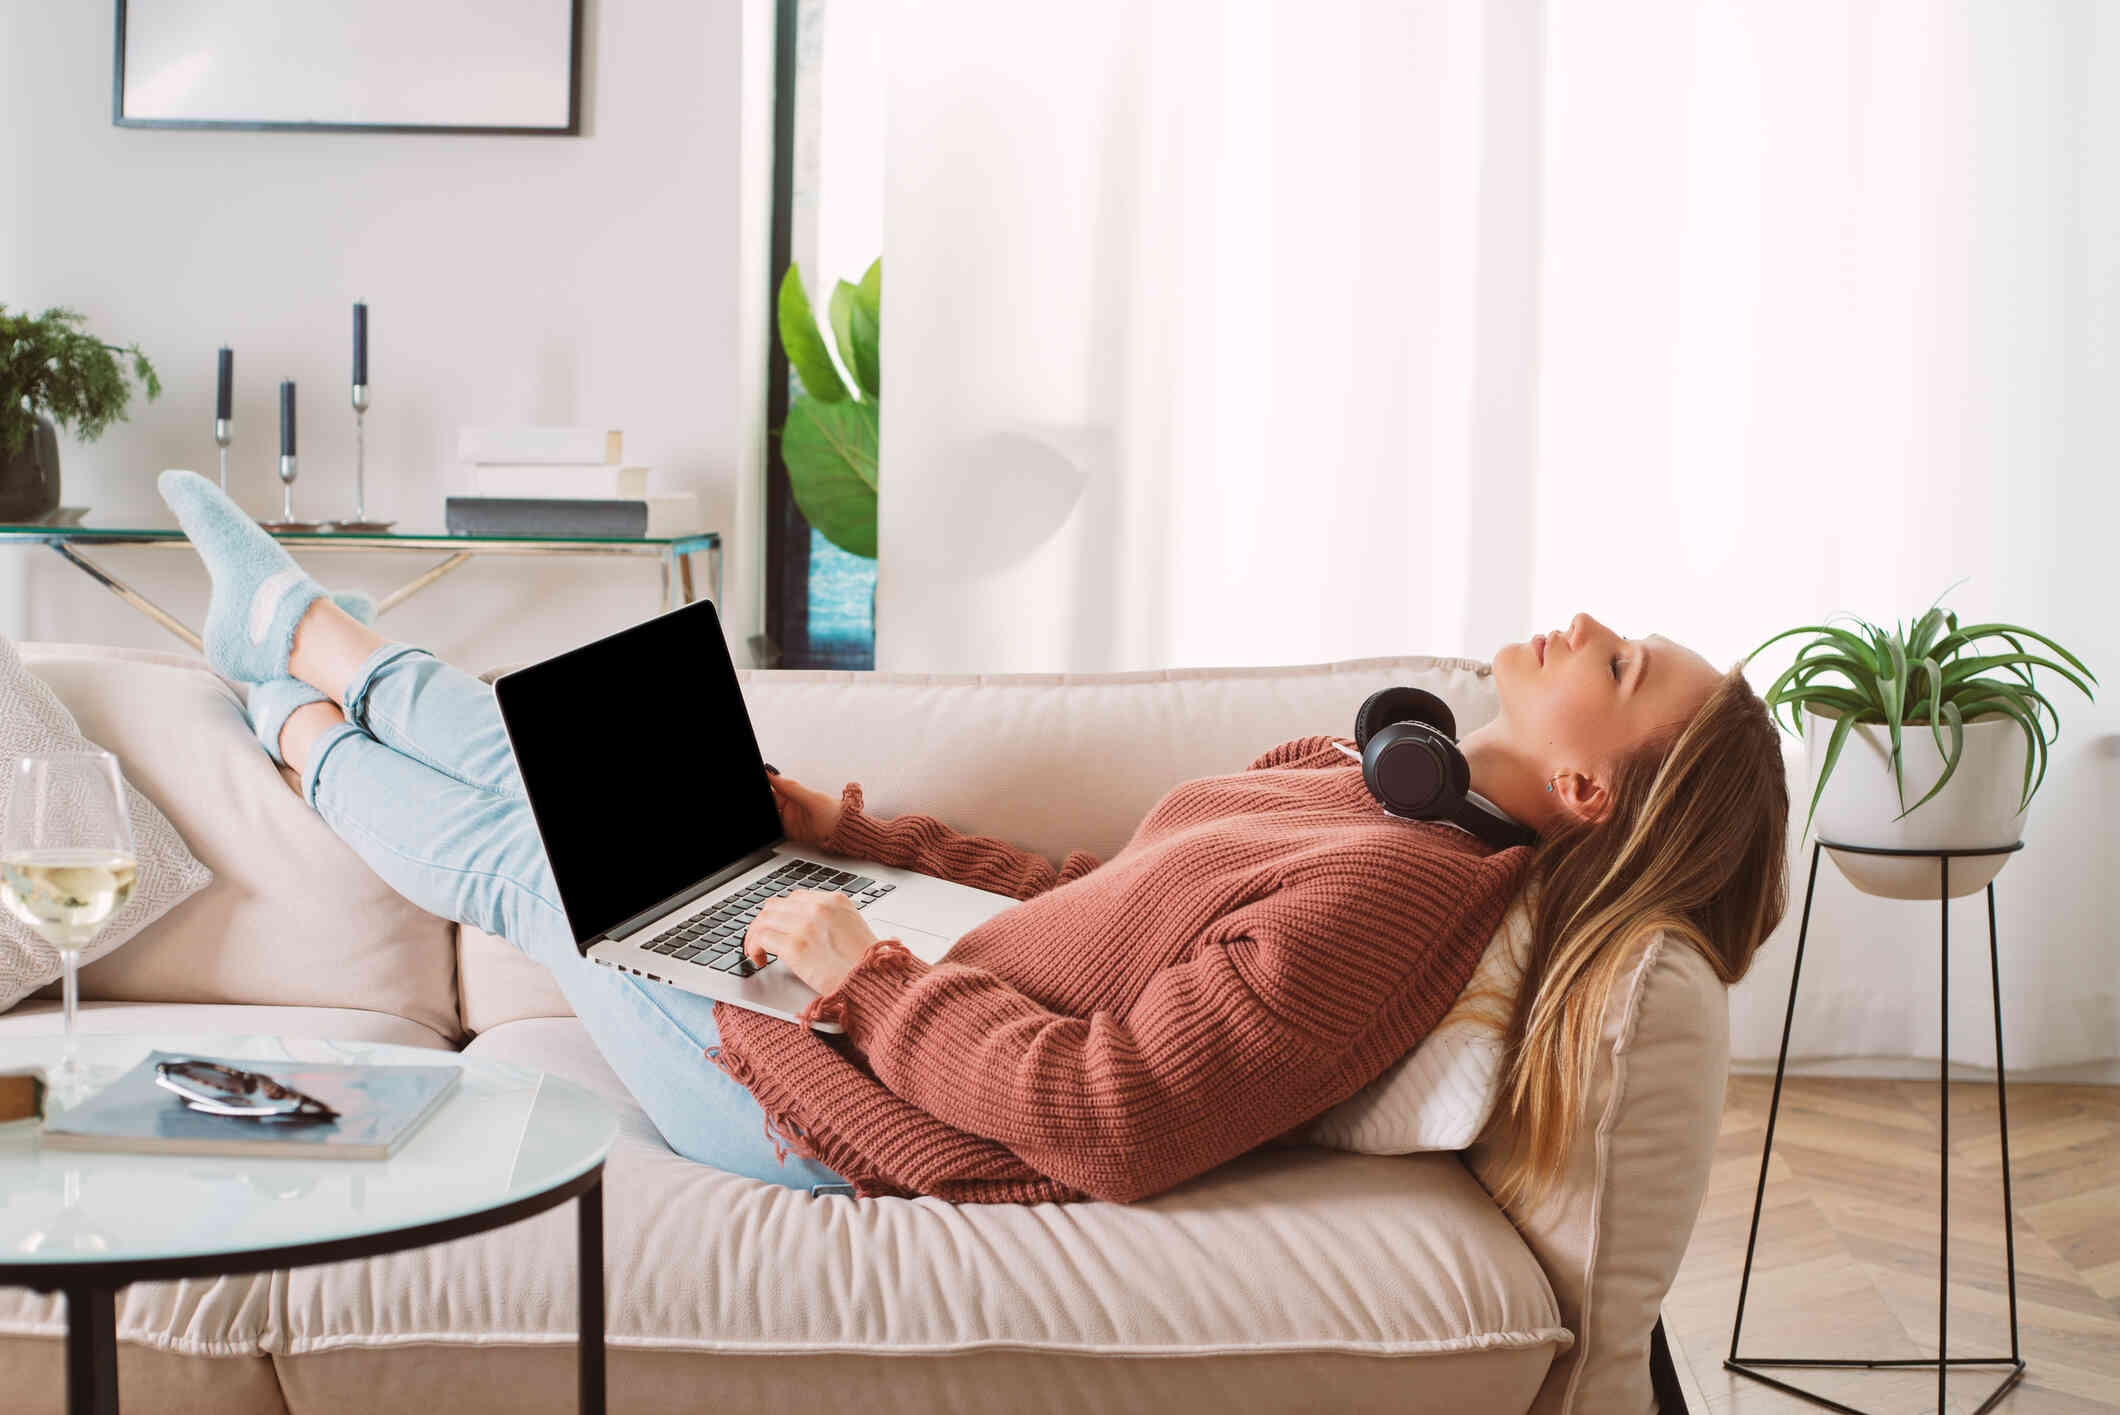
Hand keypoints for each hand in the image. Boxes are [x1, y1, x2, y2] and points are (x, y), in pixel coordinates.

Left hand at [745, 889, 878, 996]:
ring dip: (755, 935)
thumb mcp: (854, 929)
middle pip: (776, 905)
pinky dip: (754, 947)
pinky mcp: (795, 946)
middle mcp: (819, 908)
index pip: (796, 898)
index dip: (782, 914)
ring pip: (764, 919)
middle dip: (765, 923)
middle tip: (762, 940)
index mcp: (835, 901)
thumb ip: (831, 921)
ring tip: (757, 951)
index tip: (778, 927)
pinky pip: (761, 937)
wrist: (874, 981)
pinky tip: (759, 959)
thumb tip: (809, 929)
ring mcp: (805, 925)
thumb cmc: (867, 964)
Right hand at [766, 769, 844, 844]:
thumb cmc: (836, 814)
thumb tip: (772, 772)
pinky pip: (776, 833)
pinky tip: (767, 832)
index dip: (764, 786)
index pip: (773, 788)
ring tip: (762, 820)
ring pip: (772, 818)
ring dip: (767, 819)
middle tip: (759, 806)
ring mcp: (791, 821)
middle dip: (764, 805)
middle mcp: (791, 807)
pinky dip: (771, 833)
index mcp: (795, 794)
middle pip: (770, 804)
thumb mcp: (812, 799)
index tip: (755, 784)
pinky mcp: (792, 835)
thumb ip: (791, 787)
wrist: (847, 834)